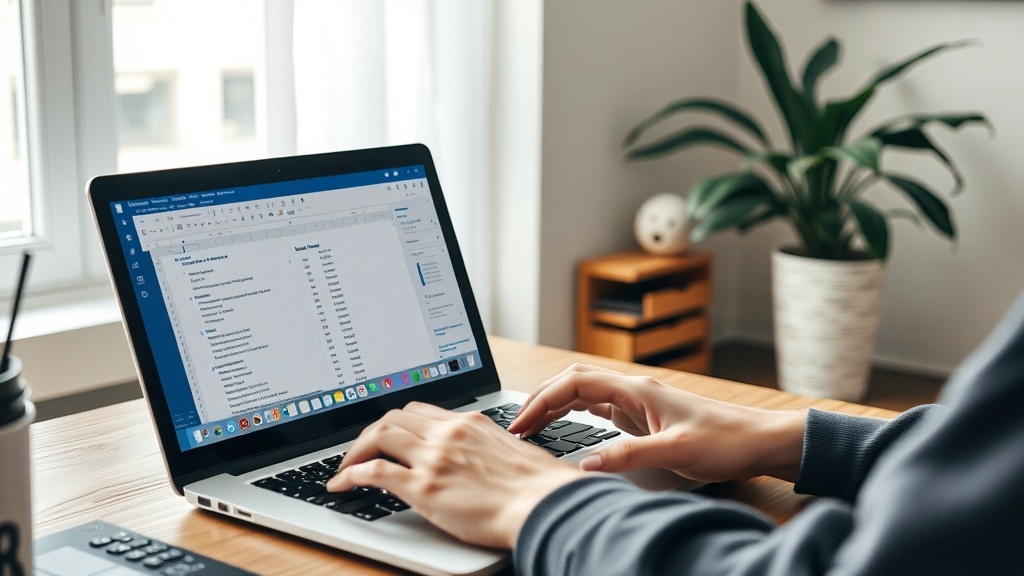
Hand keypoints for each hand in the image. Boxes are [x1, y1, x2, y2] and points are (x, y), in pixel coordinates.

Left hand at [326, 402, 583, 548]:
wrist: (544, 504)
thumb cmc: (539, 487)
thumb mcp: (512, 452)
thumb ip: (488, 448)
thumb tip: (481, 460)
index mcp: (470, 423)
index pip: (421, 410)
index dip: (398, 421)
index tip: (388, 433)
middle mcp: (448, 433)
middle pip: (394, 417)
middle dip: (371, 432)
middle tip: (360, 450)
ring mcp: (433, 457)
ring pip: (379, 435)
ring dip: (355, 450)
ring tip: (345, 467)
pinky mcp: (423, 486)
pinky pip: (373, 471)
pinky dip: (350, 474)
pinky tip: (341, 484)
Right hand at [507, 364, 805, 482]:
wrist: (758, 441)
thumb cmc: (726, 440)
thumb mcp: (677, 451)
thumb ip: (630, 455)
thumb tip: (587, 463)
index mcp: (637, 390)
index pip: (576, 384)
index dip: (543, 400)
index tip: (521, 422)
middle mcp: (633, 391)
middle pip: (573, 382)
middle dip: (540, 399)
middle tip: (516, 425)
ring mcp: (637, 403)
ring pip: (583, 394)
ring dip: (555, 406)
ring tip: (530, 427)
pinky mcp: (642, 418)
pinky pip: (598, 410)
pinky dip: (573, 415)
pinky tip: (563, 427)